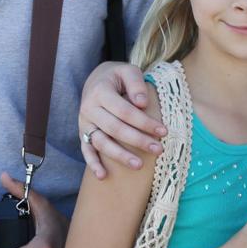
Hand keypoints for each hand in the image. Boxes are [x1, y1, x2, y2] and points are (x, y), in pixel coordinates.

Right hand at [79, 61, 166, 177]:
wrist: (96, 79)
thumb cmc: (118, 77)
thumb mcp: (128, 71)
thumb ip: (135, 84)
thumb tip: (142, 103)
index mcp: (100, 92)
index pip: (125, 111)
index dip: (144, 122)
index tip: (164, 131)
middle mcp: (89, 108)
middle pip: (115, 128)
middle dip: (138, 140)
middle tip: (159, 150)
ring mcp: (84, 123)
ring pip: (101, 142)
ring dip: (119, 156)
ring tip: (139, 165)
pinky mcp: (82, 134)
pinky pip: (86, 151)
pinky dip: (93, 164)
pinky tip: (103, 176)